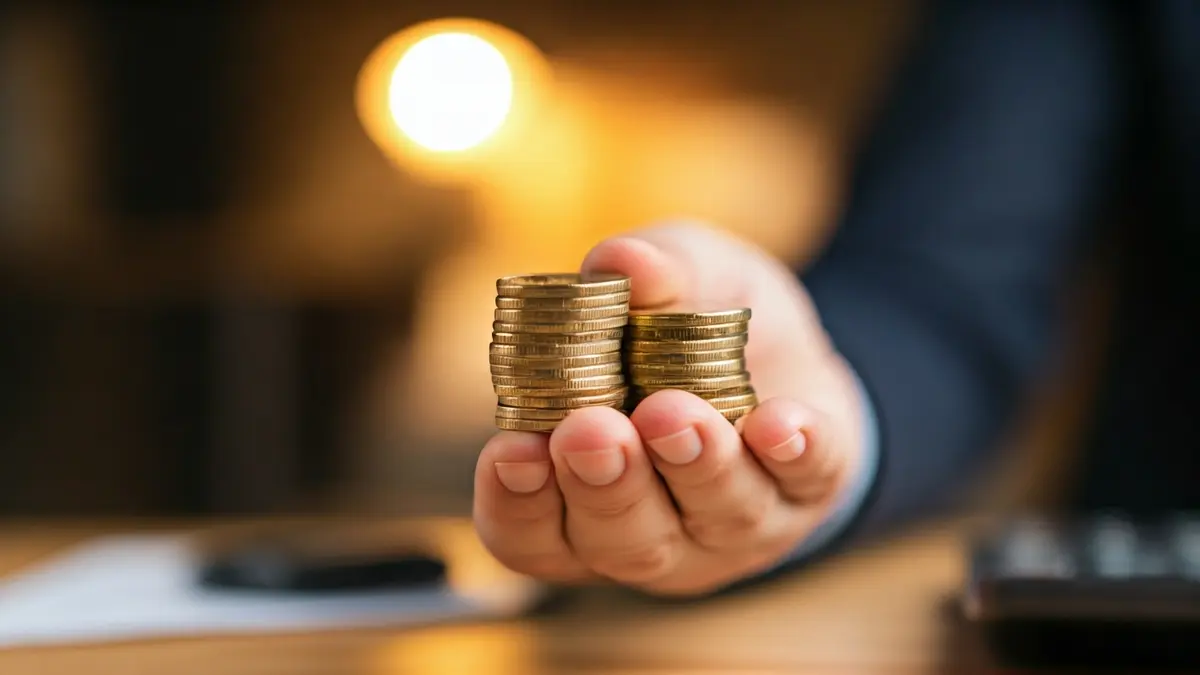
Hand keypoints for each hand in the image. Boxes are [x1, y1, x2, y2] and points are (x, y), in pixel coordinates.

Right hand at [474, 222, 867, 595]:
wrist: (782, 352)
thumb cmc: (685, 327)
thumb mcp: (665, 280)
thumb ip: (643, 273)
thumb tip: (622, 260)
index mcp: (575, 496)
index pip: (530, 532)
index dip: (515, 502)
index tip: (512, 450)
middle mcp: (649, 531)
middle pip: (620, 538)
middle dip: (605, 485)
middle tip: (593, 433)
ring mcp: (731, 526)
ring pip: (709, 519)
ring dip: (693, 467)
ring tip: (675, 412)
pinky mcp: (808, 493)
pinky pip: (804, 482)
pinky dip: (792, 454)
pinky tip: (780, 423)